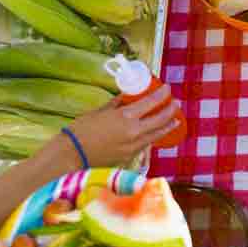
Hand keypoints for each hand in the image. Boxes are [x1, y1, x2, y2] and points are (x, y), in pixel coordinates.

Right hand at [63, 86, 180, 165]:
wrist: (71, 155)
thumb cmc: (81, 130)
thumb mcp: (99, 112)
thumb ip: (116, 104)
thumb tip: (126, 96)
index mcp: (125, 116)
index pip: (151, 102)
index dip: (162, 94)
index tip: (167, 88)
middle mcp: (134, 131)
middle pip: (160, 119)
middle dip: (171, 110)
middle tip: (176, 104)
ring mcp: (133, 146)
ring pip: (157, 135)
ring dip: (167, 126)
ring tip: (175, 120)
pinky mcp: (129, 157)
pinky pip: (146, 144)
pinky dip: (153, 137)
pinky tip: (156, 134)